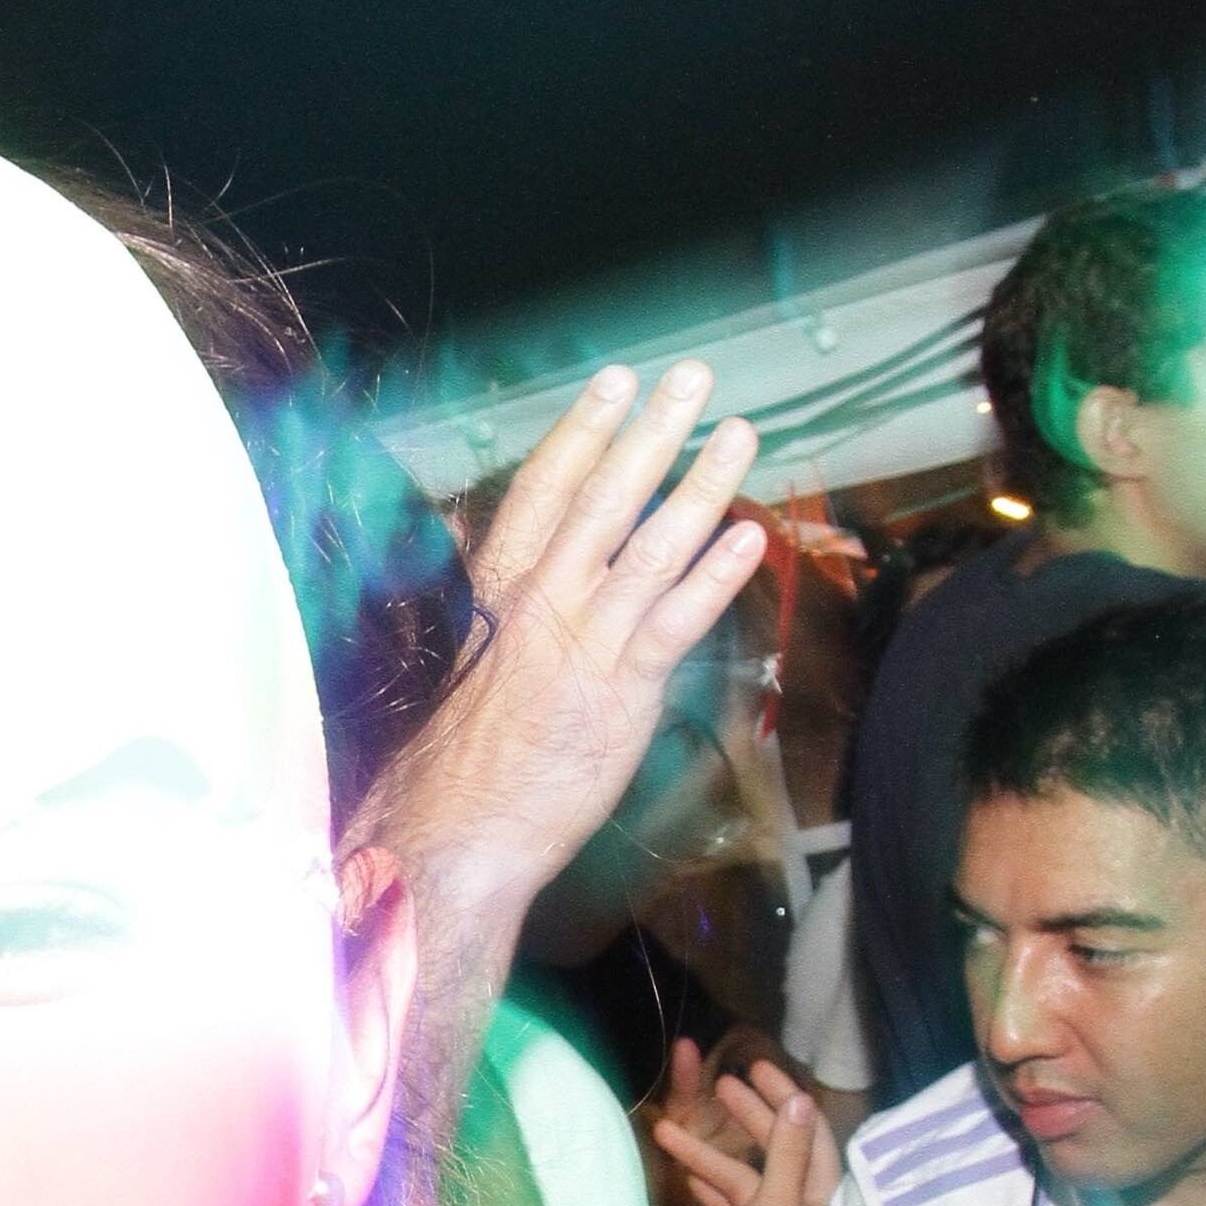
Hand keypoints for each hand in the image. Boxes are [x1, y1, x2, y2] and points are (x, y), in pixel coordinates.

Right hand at [358, 364, 768, 900]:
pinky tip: (750, 536)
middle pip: (604, 498)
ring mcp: (585, 642)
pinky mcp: (621, 690)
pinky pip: (676, 621)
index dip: (583, 431)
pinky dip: (715, 575)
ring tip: (740, 433)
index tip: (614, 380)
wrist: (455, 828)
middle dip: (651, 432)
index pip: (543, 490)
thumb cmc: (462, 752)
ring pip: (650, 545)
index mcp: (500, 589)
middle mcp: (542, 602)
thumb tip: (491, 552)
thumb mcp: (471, 657)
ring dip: (701, 484)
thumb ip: (499, 601)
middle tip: (691, 377)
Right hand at [649, 1029, 798, 1193]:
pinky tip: (688, 1176)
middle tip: (721, 1084)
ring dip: (706, 1153)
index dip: (784, 1096)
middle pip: (771, 1148)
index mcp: (815, 1196)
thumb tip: (802, 1100)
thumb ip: (788, 1155)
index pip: (805, 1130)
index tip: (757, 1068)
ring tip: (666, 1129)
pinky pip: (725, 1205)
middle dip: (746, 1116)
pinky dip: (709, 1188)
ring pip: (738, 1176)